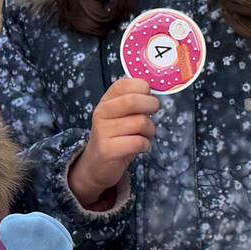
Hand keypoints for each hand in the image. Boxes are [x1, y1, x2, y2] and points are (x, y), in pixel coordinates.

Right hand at [66, 77, 159, 208]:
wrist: (96, 166)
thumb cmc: (116, 137)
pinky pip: (138, 142)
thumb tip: (153, 93)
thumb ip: (135, 102)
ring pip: (140, 122)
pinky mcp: (108, 150)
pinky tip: (141, 147)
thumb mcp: (122, 116)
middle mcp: (102, 112)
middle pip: (133, 100)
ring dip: (150, 130)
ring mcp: (103, 131)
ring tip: (145, 135)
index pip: (125, 83)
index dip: (143, 88)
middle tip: (153, 114)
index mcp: (106, 100)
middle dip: (151, 106)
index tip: (147, 97)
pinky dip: (146, 145)